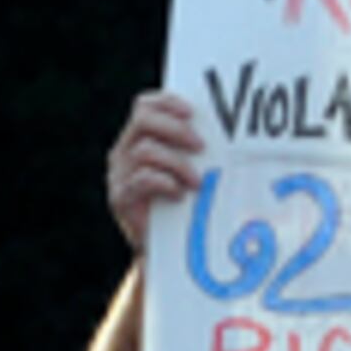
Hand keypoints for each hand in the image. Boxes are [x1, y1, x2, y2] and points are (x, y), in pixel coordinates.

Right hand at [106, 92, 203, 251]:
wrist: (162, 248)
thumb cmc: (181, 205)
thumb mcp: (188, 172)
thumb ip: (195, 153)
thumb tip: (230, 139)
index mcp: (138, 138)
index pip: (145, 105)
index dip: (167, 102)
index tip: (192, 112)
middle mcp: (124, 152)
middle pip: (143, 120)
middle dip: (175, 129)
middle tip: (201, 146)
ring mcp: (120, 174)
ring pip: (145, 150)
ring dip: (177, 163)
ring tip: (196, 181)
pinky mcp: (121, 198)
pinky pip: (141, 180)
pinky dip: (165, 183)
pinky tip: (180, 194)